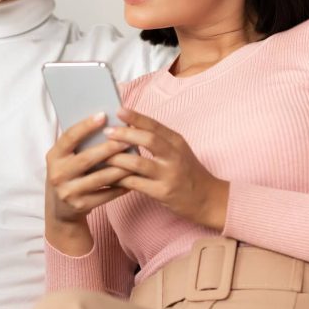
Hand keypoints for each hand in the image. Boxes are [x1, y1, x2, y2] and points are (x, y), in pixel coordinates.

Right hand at [45, 112, 131, 254]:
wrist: (60, 209)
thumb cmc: (69, 174)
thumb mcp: (65, 158)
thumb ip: (79, 144)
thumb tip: (106, 123)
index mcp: (54, 156)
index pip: (69, 137)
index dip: (86, 126)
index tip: (103, 115)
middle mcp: (58, 174)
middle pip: (87, 158)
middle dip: (109, 148)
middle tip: (127, 139)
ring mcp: (68, 191)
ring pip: (100, 178)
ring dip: (120, 168)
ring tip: (136, 159)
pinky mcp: (80, 205)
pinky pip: (105, 194)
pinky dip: (120, 186)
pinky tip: (132, 179)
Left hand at [104, 108, 228, 230]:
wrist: (207, 199)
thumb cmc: (188, 172)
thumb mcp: (178, 151)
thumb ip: (158, 140)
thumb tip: (128, 127)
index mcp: (176, 142)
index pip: (154, 125)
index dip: (136, 117)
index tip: (119, 110)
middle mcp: (174, 156)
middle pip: (148, 139)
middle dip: (124, 134)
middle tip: (106, 132)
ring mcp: (169, 175)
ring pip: (138, 163)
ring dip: (117, 158)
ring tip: (101, 156)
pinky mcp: (162, 192)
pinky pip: (136, 184)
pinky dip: (120, 178)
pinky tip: (108, 176)